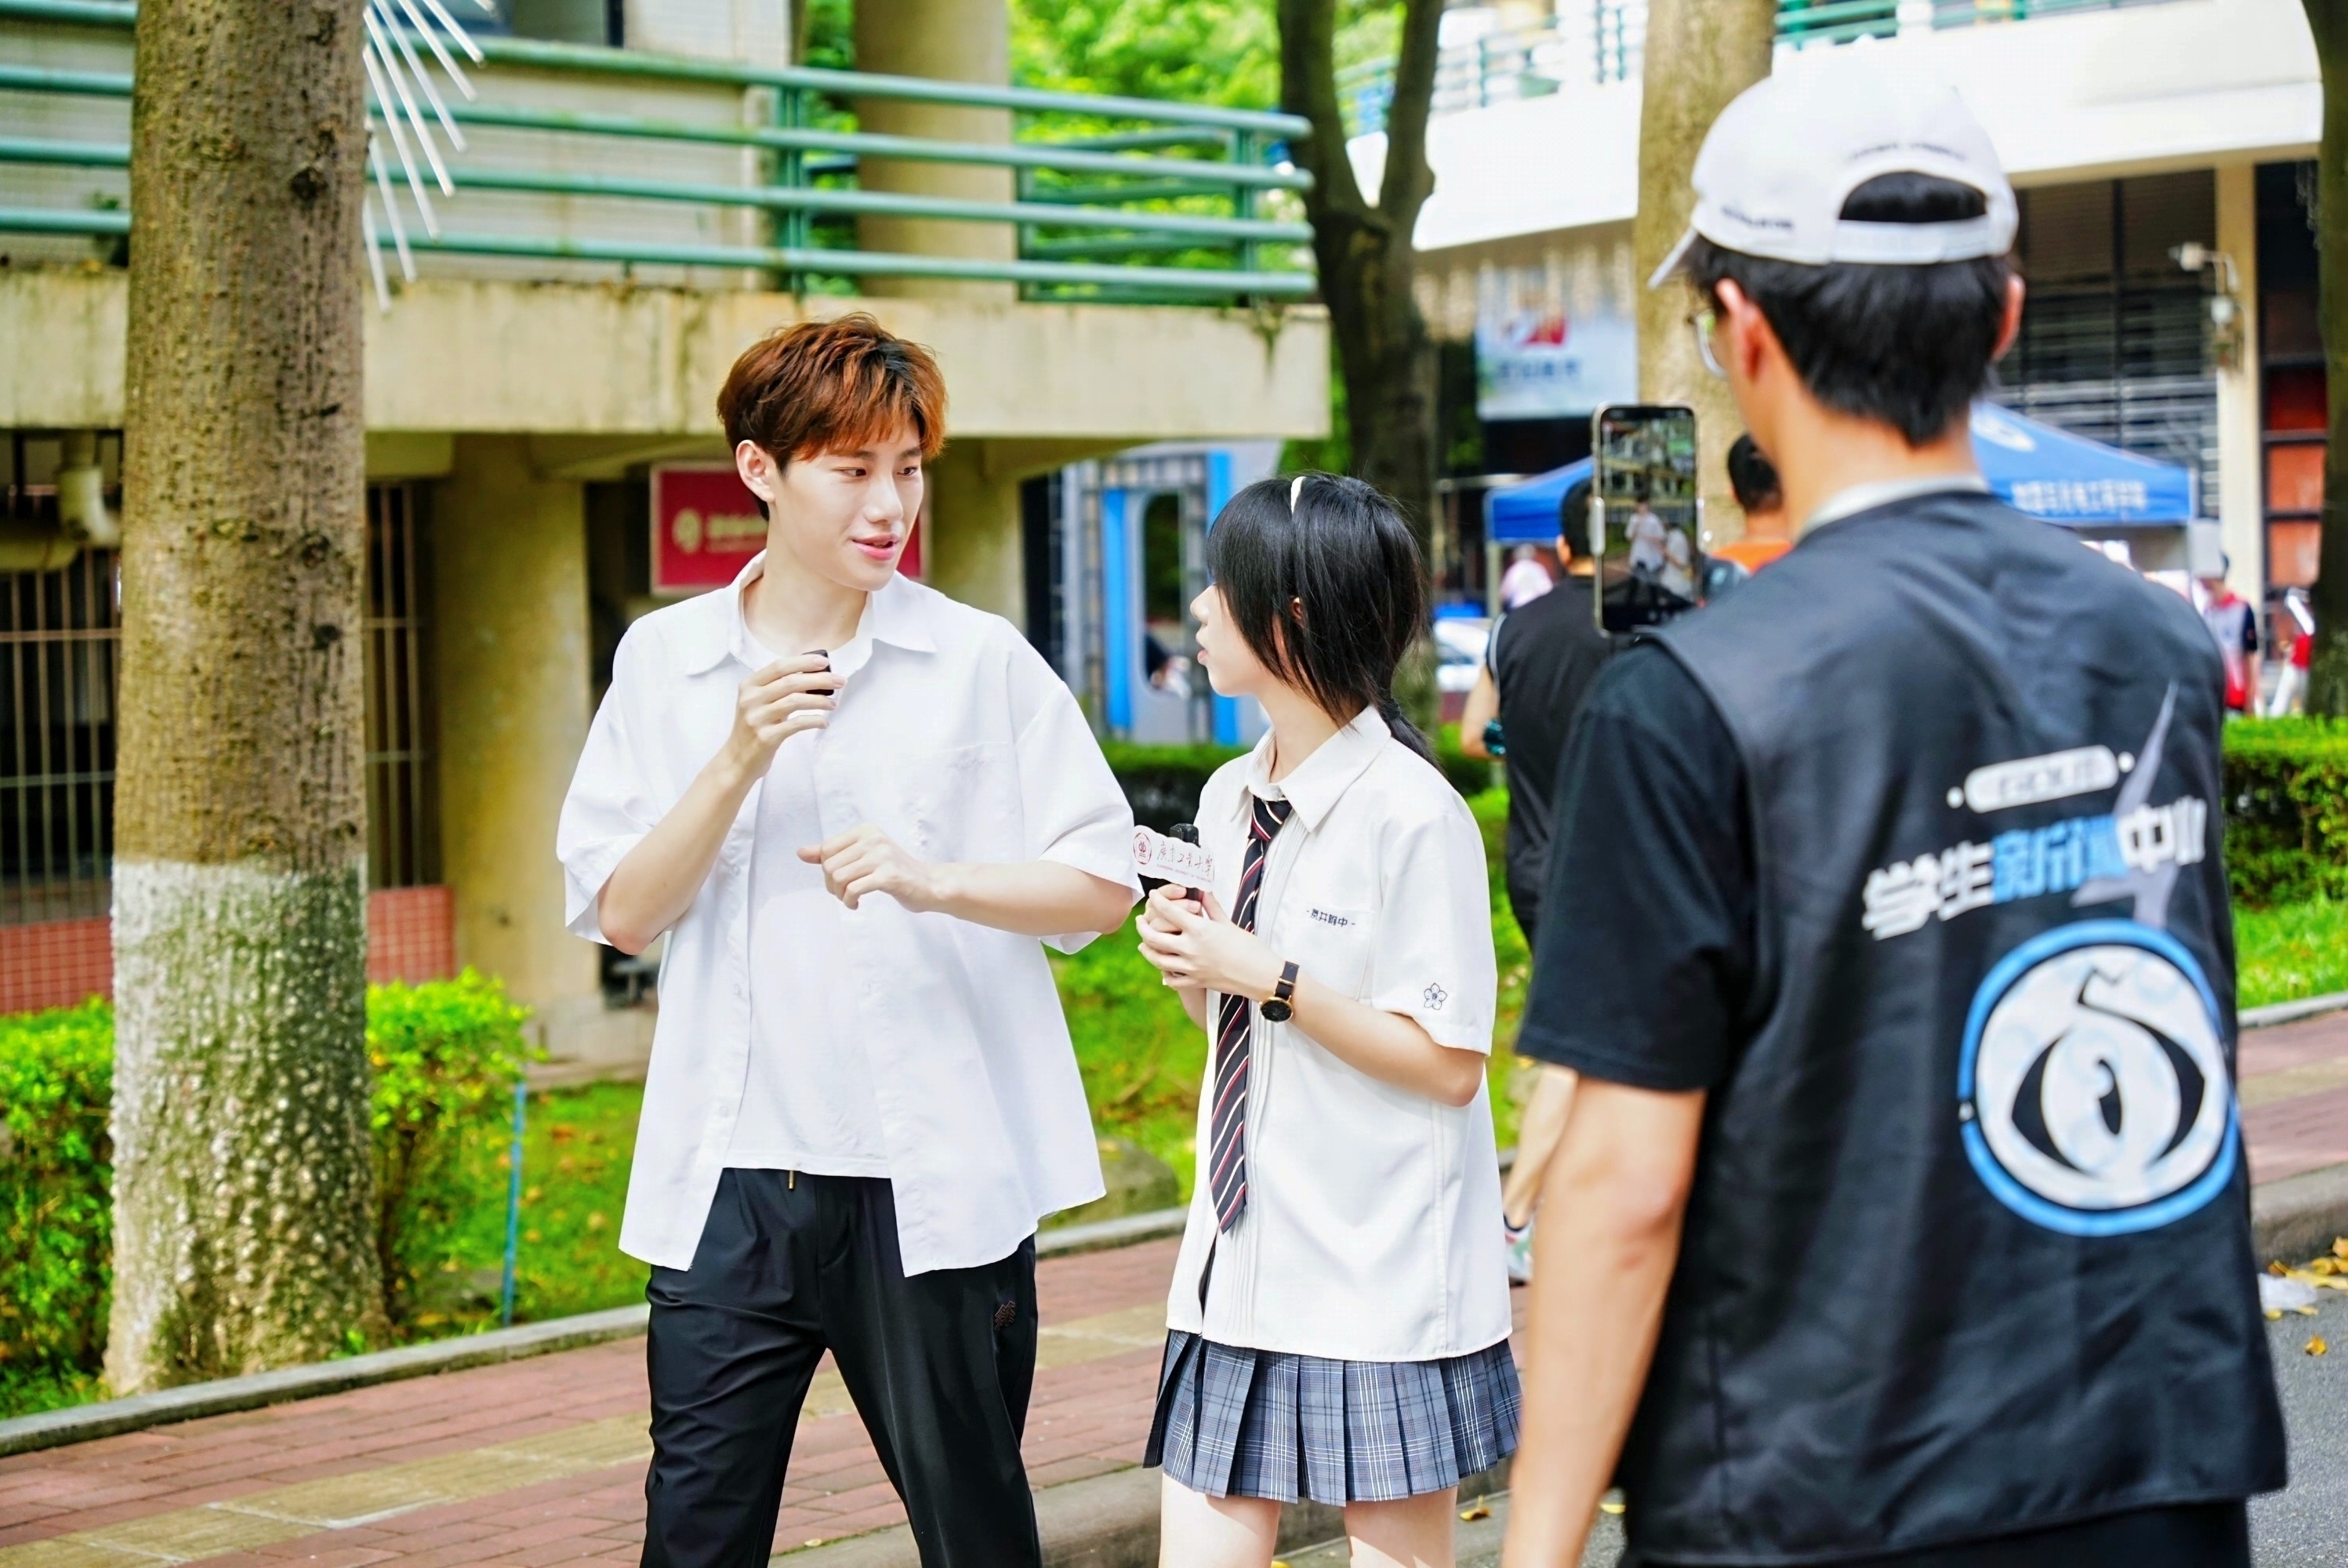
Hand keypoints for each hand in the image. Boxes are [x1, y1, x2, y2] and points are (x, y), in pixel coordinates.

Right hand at [721, 654, 836, 779]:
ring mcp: (757, 718)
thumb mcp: (760, 703)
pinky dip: (814, 720)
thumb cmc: (756, 727)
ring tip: (833, 705)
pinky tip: (824, 722)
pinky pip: (796, 724)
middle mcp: (750, 699)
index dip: (803, 662)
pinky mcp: (765, 737)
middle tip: (840, 681)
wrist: (737, 760)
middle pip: (791, 682)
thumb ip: (780, 688)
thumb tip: (815, 675)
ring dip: (820, 701)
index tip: (824, 662)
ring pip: (795, 701)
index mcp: (749, 685)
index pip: (779, 666)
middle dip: (820, 679)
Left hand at [798, 823, 939, 912]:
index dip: (826, 870)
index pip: (826, 849)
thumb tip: (800, 852)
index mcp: (865, 830)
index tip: (839, 881)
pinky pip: (853, 889)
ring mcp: (882, 856)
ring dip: (840, 895)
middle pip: (829, 865)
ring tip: (851, 899)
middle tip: (845, 894)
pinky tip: (857, 904)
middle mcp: (873, 838)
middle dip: (831, 886)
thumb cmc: (894, 872)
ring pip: (838, 877)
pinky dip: (849, 901)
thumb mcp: (862, 857)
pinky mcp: (889, 875)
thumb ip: (832, 853)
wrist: (929, 884)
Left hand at [1136, 885, 1282, 999]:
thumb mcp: (1229, 923)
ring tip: (1143, 944)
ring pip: (1157, 959)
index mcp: (1200, 930)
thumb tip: (1203, 891)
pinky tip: (1163, 968)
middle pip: (1153, 937)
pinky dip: (1164, 973)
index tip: (1153, 897)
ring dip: (1146, 950)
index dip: (1157, 901)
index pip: (1169, 911)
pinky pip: (1171, 980)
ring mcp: (1191, 968)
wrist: (1262, 975)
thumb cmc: (1250, 947)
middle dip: (1142, 927)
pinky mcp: (1196, 982)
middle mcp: (1191, 949)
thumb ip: (1212, 907)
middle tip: (1140, 920)